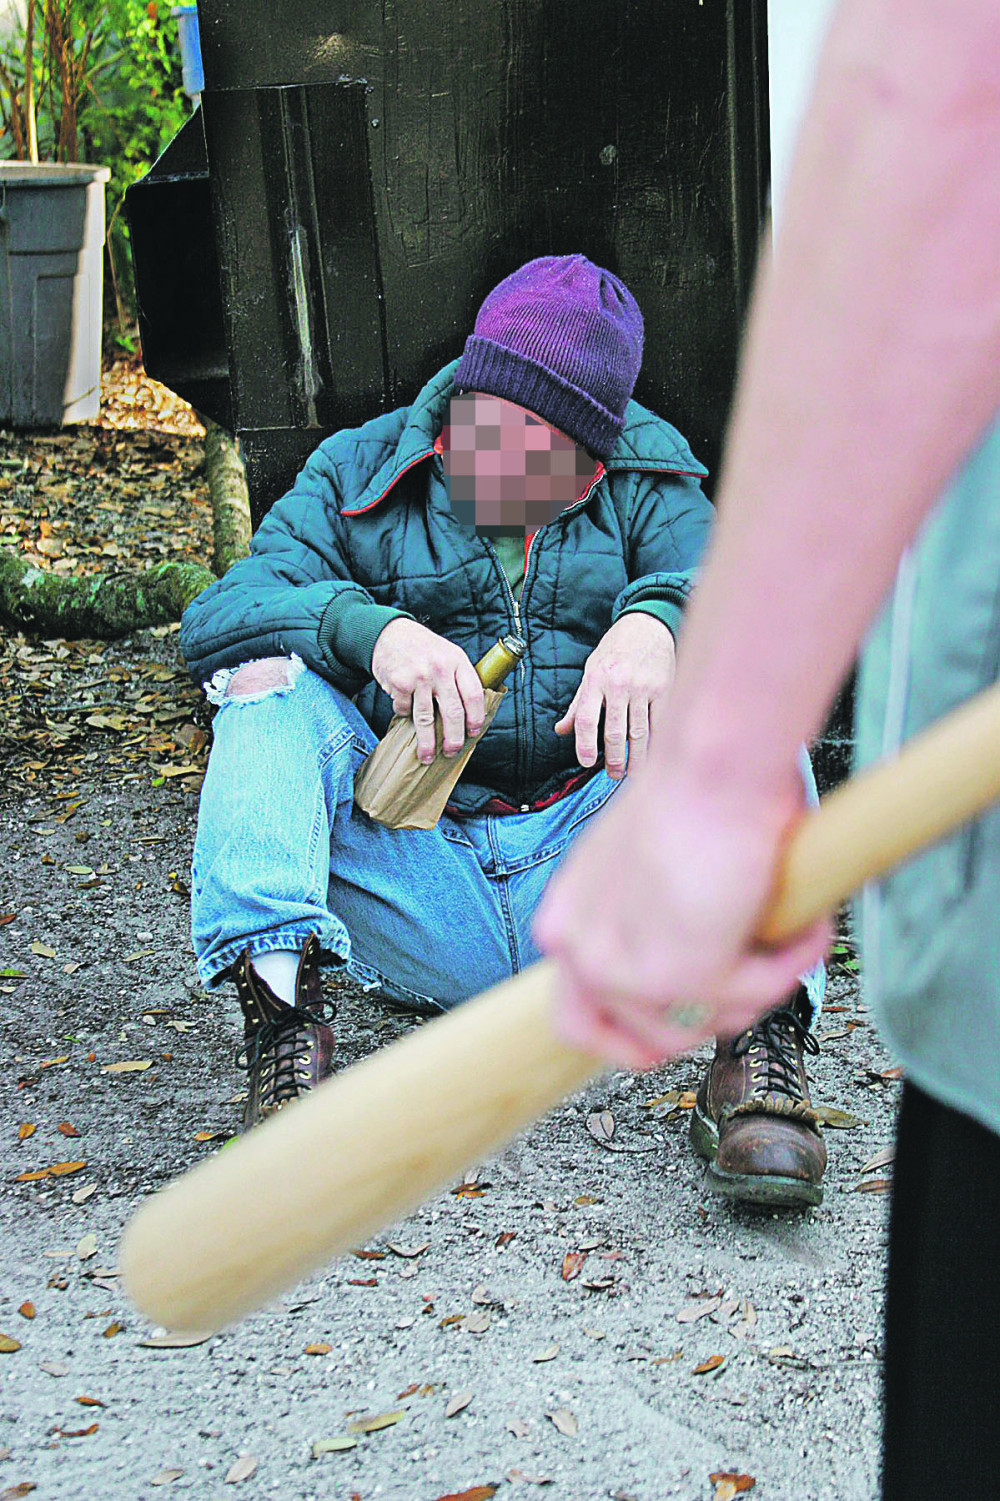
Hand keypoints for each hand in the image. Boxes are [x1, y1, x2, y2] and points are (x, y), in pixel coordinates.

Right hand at [371, 618, 484, 762]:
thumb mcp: (447, 653)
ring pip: (427, 719)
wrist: (389, 633)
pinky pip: (405, 710)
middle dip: (453, 739)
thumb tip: (469, 713)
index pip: (474, 695)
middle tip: (452, 751)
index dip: (476, 718)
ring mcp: (420, 677)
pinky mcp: (400, 684)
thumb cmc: (422, 647)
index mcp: (457, 660)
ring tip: (426, 756)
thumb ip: (458, 677)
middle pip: (453, 713)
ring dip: (427, 743)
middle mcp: (441, 669)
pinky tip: (405, 710)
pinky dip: (405, 715)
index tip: (473, 733)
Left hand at [533, 757, 830, 1068]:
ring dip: (763, 983)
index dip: (628, 1039)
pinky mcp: (689, 974)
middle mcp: (583, 956)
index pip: (575, 1020)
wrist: (711, 766)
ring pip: (713, 1023)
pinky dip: (795, 959)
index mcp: (566, 925)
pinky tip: (806, 922)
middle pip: (645, 1043)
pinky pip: (760, 994)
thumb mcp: (640, 870)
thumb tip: (684, 971)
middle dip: (708, 1022)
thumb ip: (641, 923)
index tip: (675, 1032)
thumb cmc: (690, 795)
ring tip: (788, 932)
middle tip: (753, 984)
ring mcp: (630, 973)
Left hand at [554, 612, 675, 777]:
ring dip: (636, 758)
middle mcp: (618, 684)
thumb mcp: (590, 671)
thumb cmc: (616, 651)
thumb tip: (561, 730)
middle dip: (613, 759)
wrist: (648, 626)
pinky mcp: (664, 690)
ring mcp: (642, 688)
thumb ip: (578, 704)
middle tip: (613, 775)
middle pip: (614, 731)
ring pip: (639, 733)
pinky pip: (659, 723)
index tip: (586, 762)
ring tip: (632, 773)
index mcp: (595, 680)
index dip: (585, 744)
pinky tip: (653, 755)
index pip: (586, 718)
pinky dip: (656, 743)